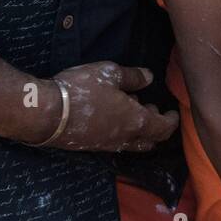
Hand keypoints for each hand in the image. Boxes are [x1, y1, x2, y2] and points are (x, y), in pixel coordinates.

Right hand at [19, 62, 178, 151]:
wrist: (47, 114)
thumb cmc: (82, 89)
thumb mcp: (109, 74)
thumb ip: (133, 77)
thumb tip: (149, 78)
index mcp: (136, 121)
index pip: (163, 128)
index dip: (172, 121)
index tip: (174, 112)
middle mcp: (125, 138)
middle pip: (150, 140)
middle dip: (157, 127)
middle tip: (154, 110)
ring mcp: (107, 145)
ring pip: (133, 144)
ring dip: (140, 132)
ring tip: (136, 113)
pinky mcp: (91, 147)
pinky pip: (116, 144)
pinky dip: (123, 134)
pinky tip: (114, 120)